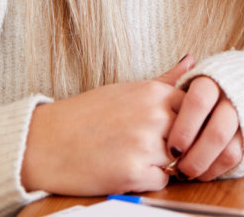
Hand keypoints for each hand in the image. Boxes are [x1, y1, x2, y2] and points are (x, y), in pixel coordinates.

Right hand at [21, 54, 193, 195]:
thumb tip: (193, 61)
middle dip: (179, 145)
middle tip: (149, 145)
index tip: (173, 128)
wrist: (45, 143)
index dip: (190, 122)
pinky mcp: (134, 172)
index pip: (198, 109)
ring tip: (131, 155)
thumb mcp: (126, 90)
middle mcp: (153, 116)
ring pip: (179, 161)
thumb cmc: (84, 116)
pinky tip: (125, 168)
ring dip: (162, 163)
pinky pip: (162, 182)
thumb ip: (165, 80)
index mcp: (153, 93)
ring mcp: (145, 144)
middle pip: (192, 137)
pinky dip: (148, 180)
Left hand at [164, 74, 243, 181]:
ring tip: (185, 172)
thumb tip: (179, 64)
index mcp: (213, 81)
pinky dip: (215, 169)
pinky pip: (235, 158)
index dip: (184, 128)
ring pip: (227, 149)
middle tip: (177, 166)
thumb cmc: (209, 84)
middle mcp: (232, 99)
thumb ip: (176, 79)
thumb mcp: (191, 79)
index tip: (171, 148)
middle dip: (194, 155)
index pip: (198, 102)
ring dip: (204, 165)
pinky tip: (200, 172)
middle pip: (217, 132)